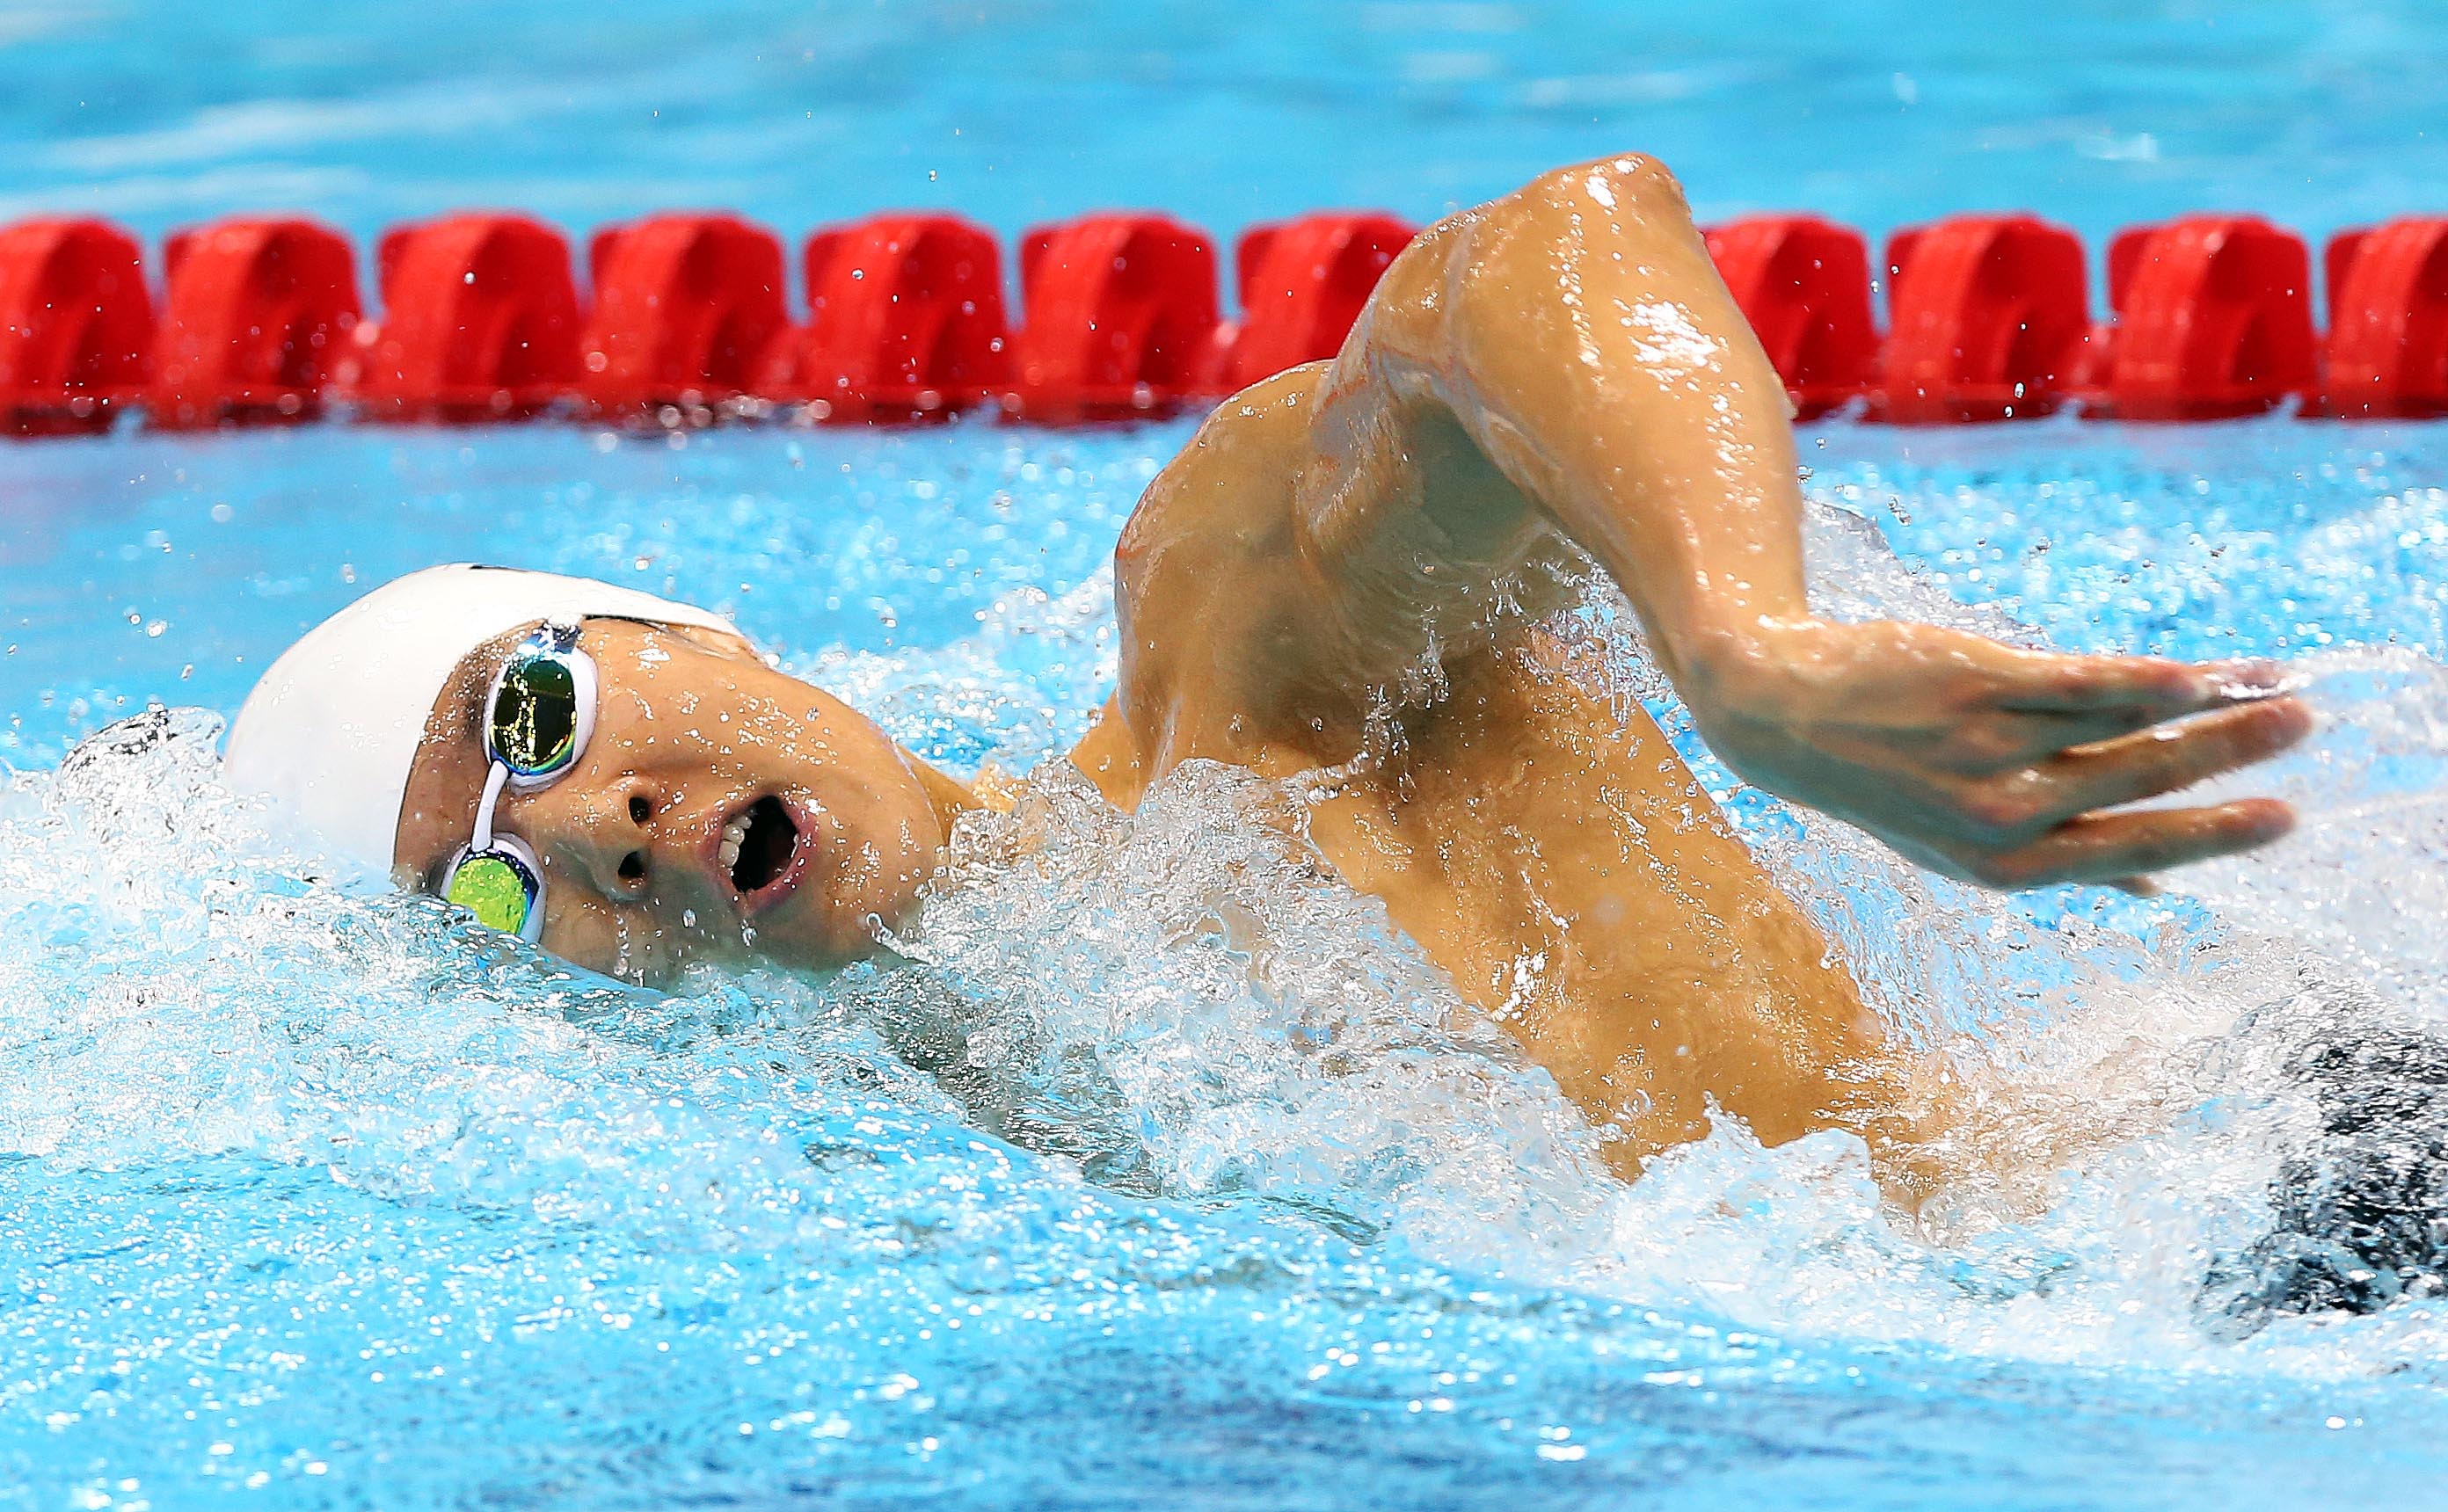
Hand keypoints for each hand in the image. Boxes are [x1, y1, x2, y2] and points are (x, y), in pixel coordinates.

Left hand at [1676, 617, 2311, 891]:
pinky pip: (2082, 683)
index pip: (2129, 854)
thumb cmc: (1885, 778)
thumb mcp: (1958, 844)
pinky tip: (2200, 670)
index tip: (2282, 820)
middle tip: (2303, 730)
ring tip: (2278, 686)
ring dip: (2212, 706)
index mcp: (2002, 866)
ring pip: (2124, 727)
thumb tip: (2156, 901)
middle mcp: (1998, 815)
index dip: (2209, 838)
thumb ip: (2056, 860)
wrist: (1779, 712)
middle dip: (2230, 760)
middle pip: (2140, 785)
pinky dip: (2148, 678)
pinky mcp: (1975, 685)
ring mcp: (1987, 748)